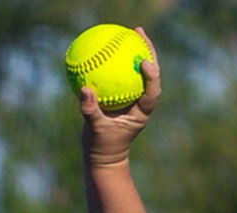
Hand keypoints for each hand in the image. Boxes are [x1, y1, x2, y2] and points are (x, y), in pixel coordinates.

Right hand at [80, 27, 160, 167]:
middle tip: (139, 34)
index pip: (152, 92)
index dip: (152, 76)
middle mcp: (141, 102)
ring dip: (138, 51)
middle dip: (148, 52)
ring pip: (140, 72)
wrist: (104, 156)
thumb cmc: (102, 146)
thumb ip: (91, 111)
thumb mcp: (95, 130)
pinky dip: (119, 61)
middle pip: (151, 74)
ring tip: (131, 32)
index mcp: (142, 112)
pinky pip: (124, 74)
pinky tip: (109, 46)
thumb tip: (84, 90)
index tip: (144, 61)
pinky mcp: (125, 96)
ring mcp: (134, 98)